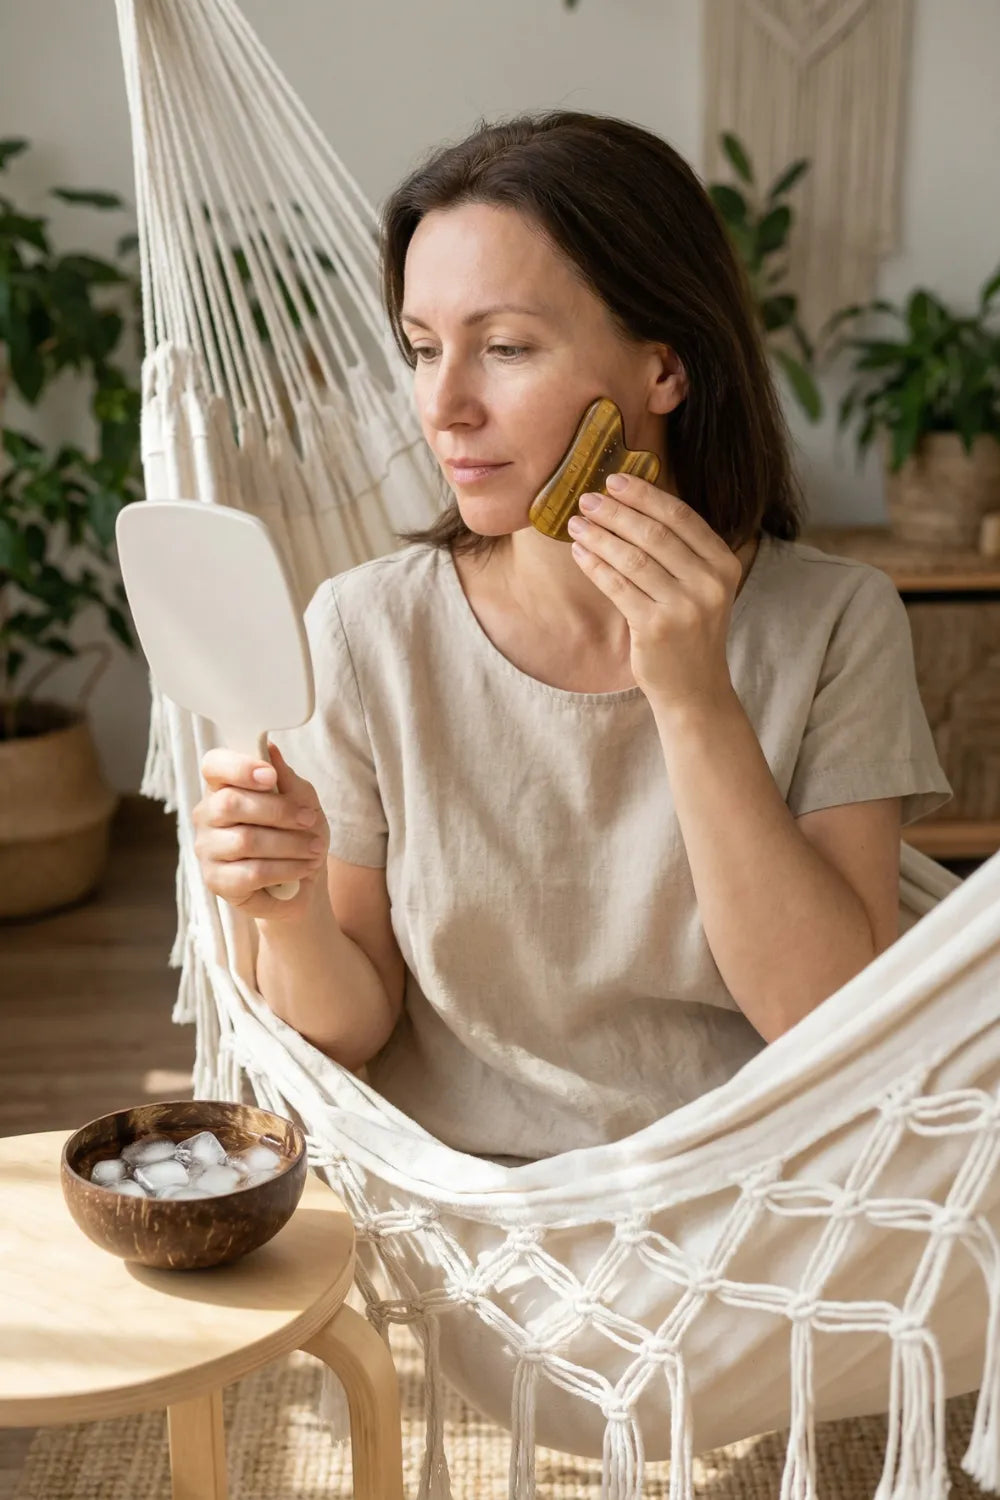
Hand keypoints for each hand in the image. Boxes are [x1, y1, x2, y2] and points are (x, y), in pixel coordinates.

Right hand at [192, 743, 329, 921]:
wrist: (304, 881)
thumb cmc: (298, 834)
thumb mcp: (304, 802)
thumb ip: (287, 779)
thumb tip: (271, 751)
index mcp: (224, 786)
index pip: (214, 766)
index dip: (239, 767)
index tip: (270, 776)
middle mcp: (207, 814)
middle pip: (230, 804)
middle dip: (278, 811)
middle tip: (309, 820)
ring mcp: (207, 849)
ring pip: (244, 841)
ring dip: (289, 844)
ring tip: (315, 849)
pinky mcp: (216, 881)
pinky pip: (251, 873)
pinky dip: (286, 869)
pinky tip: (304, 868)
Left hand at [566, 472, 745, 712]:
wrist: (695, 688)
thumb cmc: (690, 631)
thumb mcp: (701, 587)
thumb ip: (680, 551)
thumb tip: (633, 504)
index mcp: (724, 564)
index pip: (682, 517)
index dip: (646, 495)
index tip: (616, 479)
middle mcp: (709, 583)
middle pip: (655, 534)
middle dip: (616, 512)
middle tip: (587, 499)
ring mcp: (684, 607)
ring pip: (633, 558)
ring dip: (600, 536)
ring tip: (576, 523)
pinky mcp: (656, 628)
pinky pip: (617, 587)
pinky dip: (595, 566)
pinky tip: (579, 552)